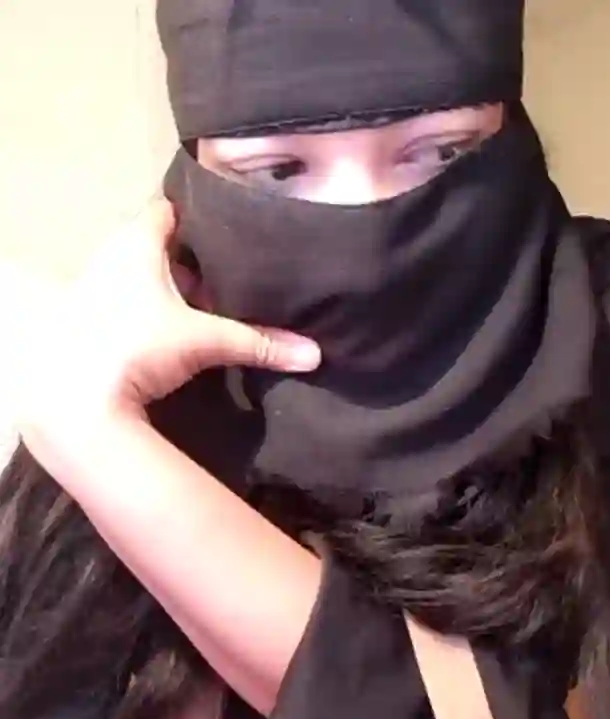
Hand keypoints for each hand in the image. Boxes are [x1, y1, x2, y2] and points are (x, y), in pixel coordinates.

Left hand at [15, 198, 320, 462]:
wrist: (79, 399)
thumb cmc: (139, 349)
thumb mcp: (205, 342)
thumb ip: (257, 343)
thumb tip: (311, 354)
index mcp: (135, 244)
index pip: (167, 210)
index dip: (197, 218)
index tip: (224, 232)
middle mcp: (108, 258)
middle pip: (154, 246)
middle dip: (186, 261)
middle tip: (222, 277)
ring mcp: (91, 290)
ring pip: (136, 276)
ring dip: (164, 289)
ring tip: (199, 307)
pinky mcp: (85, 323)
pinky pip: (122, 304)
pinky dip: (144, 312)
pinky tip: (164, 334)